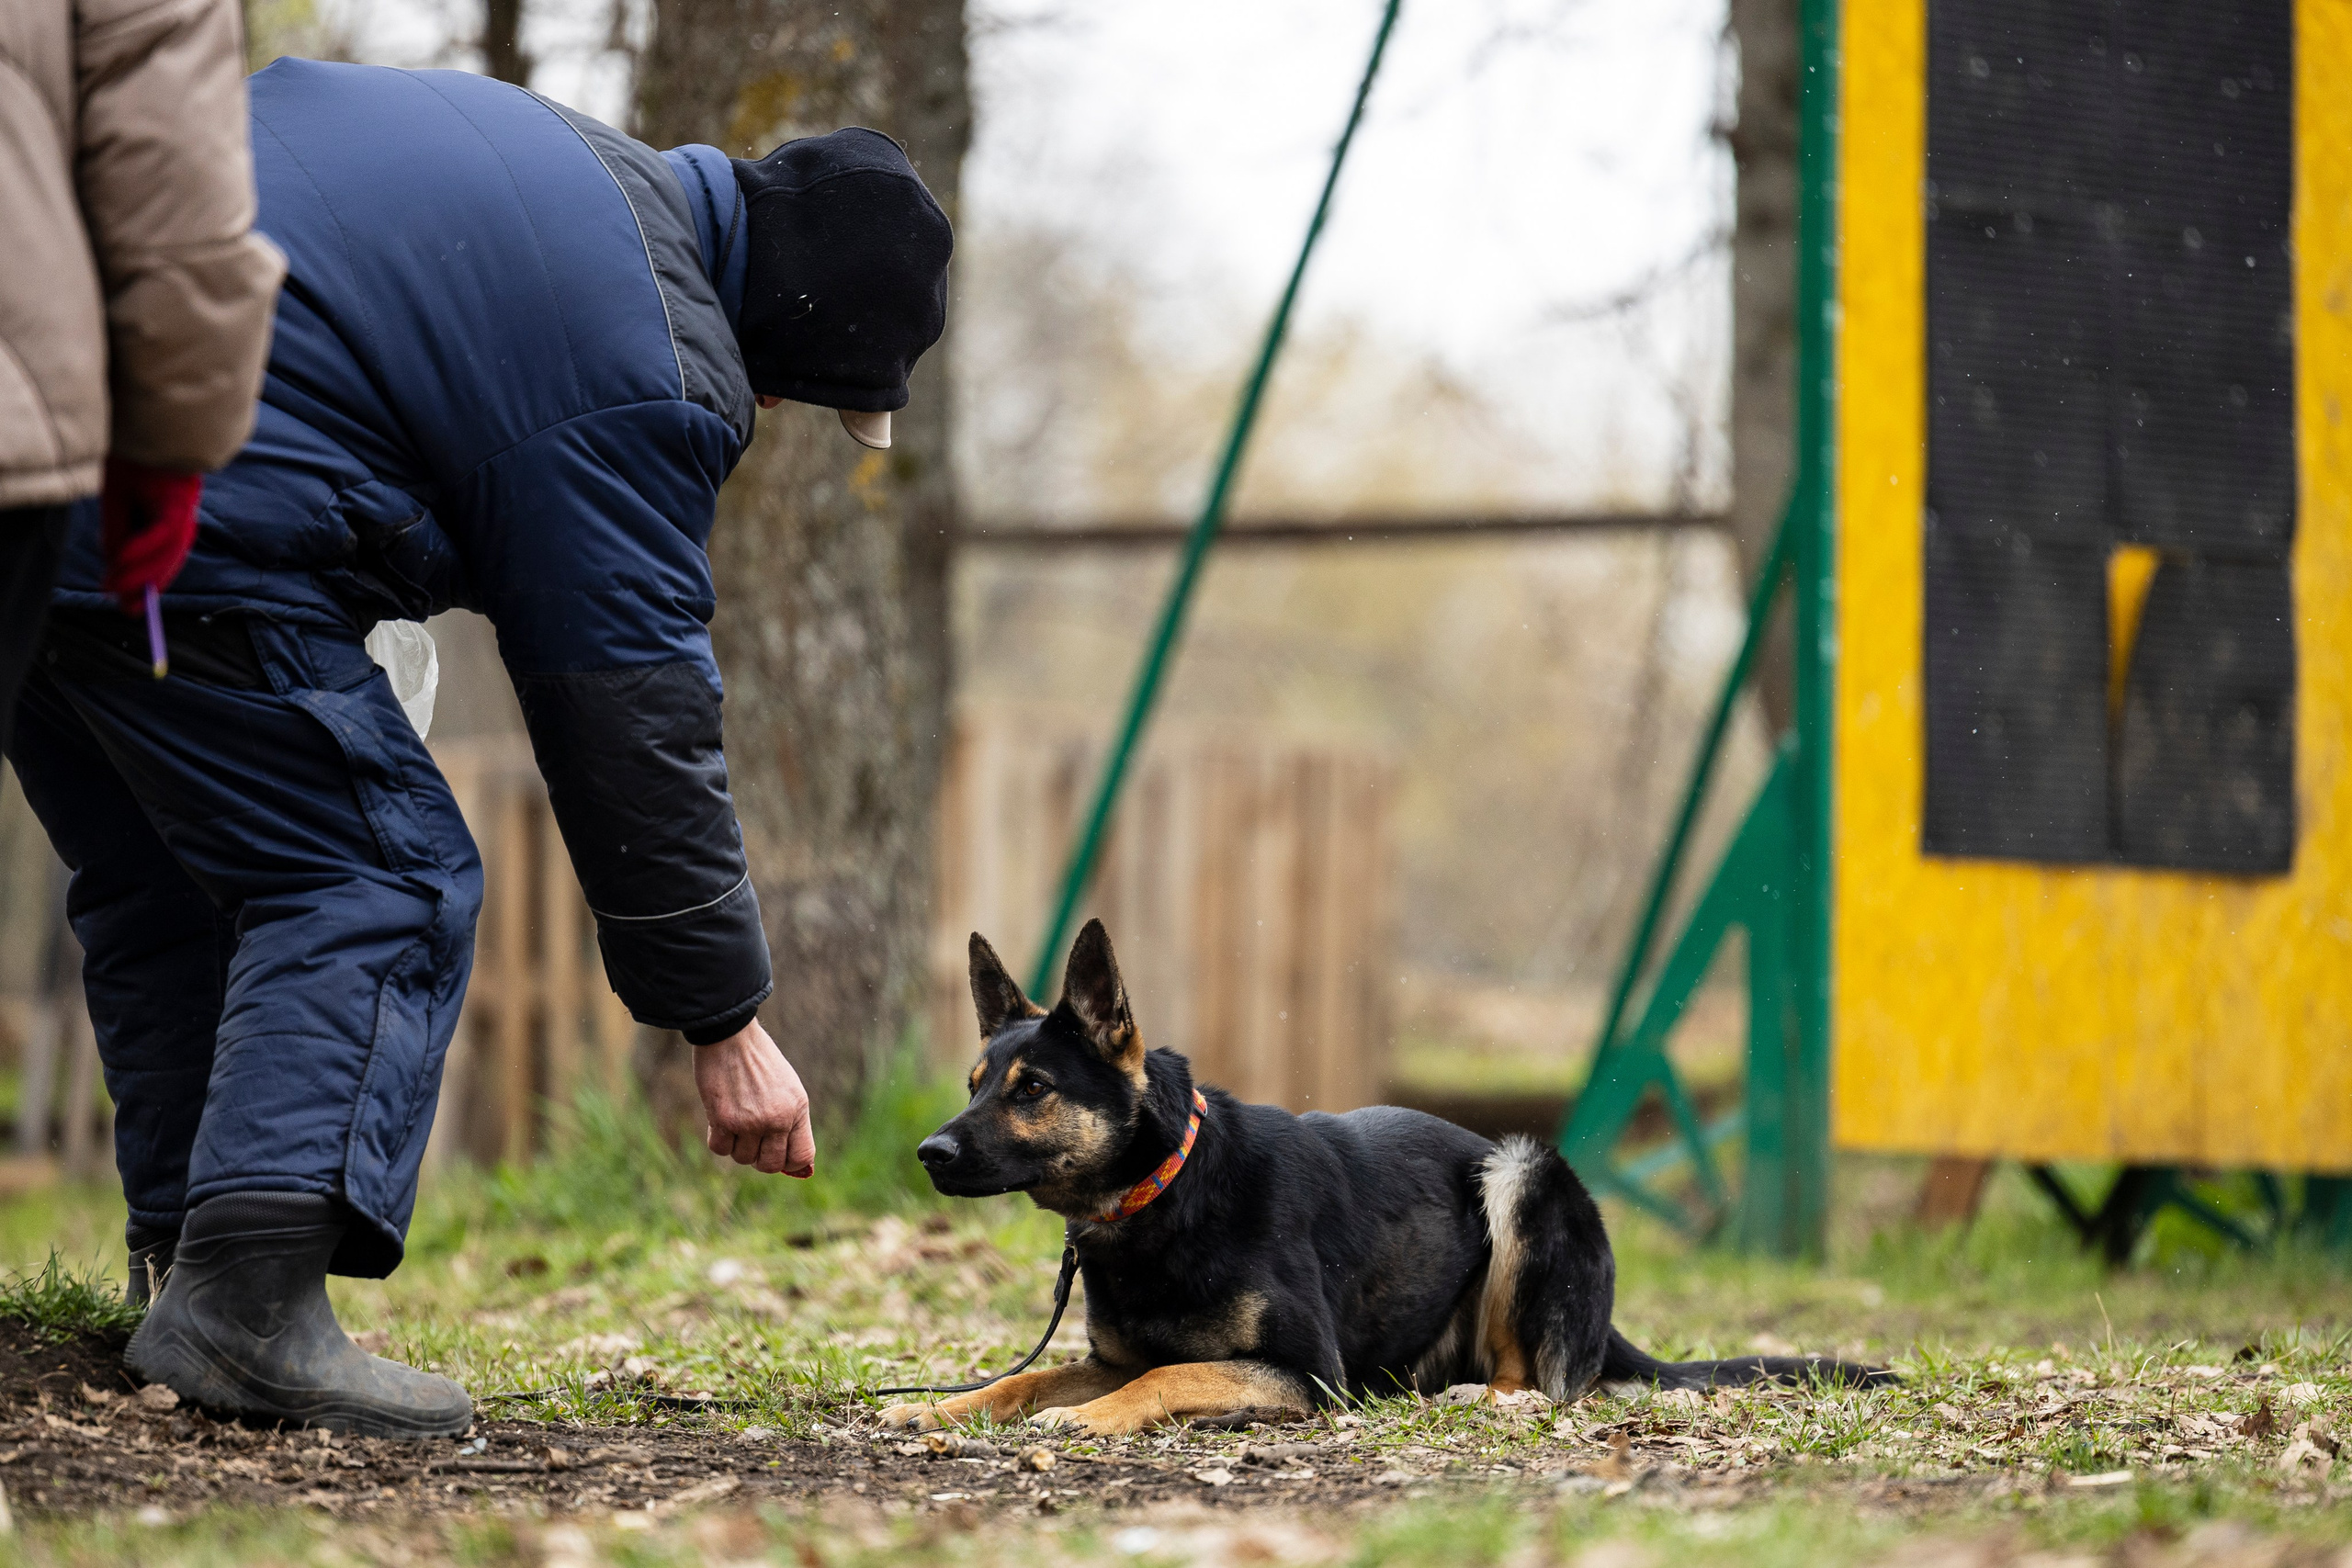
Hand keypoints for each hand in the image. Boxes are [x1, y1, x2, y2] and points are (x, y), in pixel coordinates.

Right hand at [99, 458, 202, 612]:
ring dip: (142, 573)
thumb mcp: (117, 500)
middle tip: (127, 610)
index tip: (128, 604)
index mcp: (170, 515)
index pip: (162, 557)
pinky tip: (122, 561)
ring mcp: (183, 507)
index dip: (146, 582)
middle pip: (169, 559)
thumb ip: (119, 531)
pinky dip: (143, 548)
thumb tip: (114, 567)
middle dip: (147, 587)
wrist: (146, 422)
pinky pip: (164, 531)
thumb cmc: (133, 456)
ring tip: (117, 590)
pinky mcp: (180, 499)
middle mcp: (181, 515)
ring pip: (168, 550)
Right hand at [695, 1018, 815, 1176]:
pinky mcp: (724, 1120)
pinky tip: (719, 1120)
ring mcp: (751, 1122)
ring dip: (737, 1146)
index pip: (802, 1156)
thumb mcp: (787, 1087)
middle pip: (770, 1165)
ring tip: (735, 1121)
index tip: (779, 1157)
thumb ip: (790, 1121)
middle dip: (760, 1159)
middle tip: (751, 1142)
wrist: (731, 1035)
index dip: (790, 1164)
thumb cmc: (758, 1059)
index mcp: (798, 1109)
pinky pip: (720, 1149)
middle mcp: (777, 1119)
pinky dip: (718, 1139)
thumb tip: (792, 1162)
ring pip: (743, 1158)